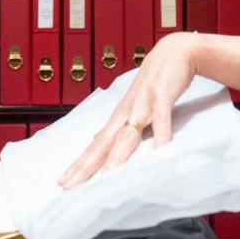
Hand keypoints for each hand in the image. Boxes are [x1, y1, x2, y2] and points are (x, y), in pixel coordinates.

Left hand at [58, 32, 200, 188]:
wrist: (174, 51)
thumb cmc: (156, 81)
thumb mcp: (135, 106)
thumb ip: (123, 126)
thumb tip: (102, 142)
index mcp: (119, 117)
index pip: (94, 146)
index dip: (79, 165)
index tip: (64, 183)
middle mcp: (125, 113)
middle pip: (102, 145)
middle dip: (85, 166)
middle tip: (69, 186)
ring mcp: (142, 104)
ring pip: (127, 136)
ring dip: (117, 156)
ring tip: (107, 177)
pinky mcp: (162, 97)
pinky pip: (161, 120)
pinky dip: (160, 136)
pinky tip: (160, 153)